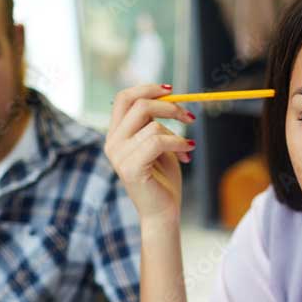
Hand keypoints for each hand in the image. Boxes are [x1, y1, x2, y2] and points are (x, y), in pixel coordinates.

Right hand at [105, 84, 195, 223]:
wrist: (162, 213)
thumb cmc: (163, 181)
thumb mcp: (160, 144)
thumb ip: (156, 123)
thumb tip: (168, 96)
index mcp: (115, 135)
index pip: (124, 98)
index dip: (147, 88)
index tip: (171, 90)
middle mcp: (112, 143)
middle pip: (138, 105)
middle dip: (169, 106)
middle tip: (189, 116)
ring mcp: (119, 156)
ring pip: (153, 125)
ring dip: (178, 134)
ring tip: (188, 148)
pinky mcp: (130, 168)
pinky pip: (158, 141)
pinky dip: (178, 144)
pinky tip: (188, 153)